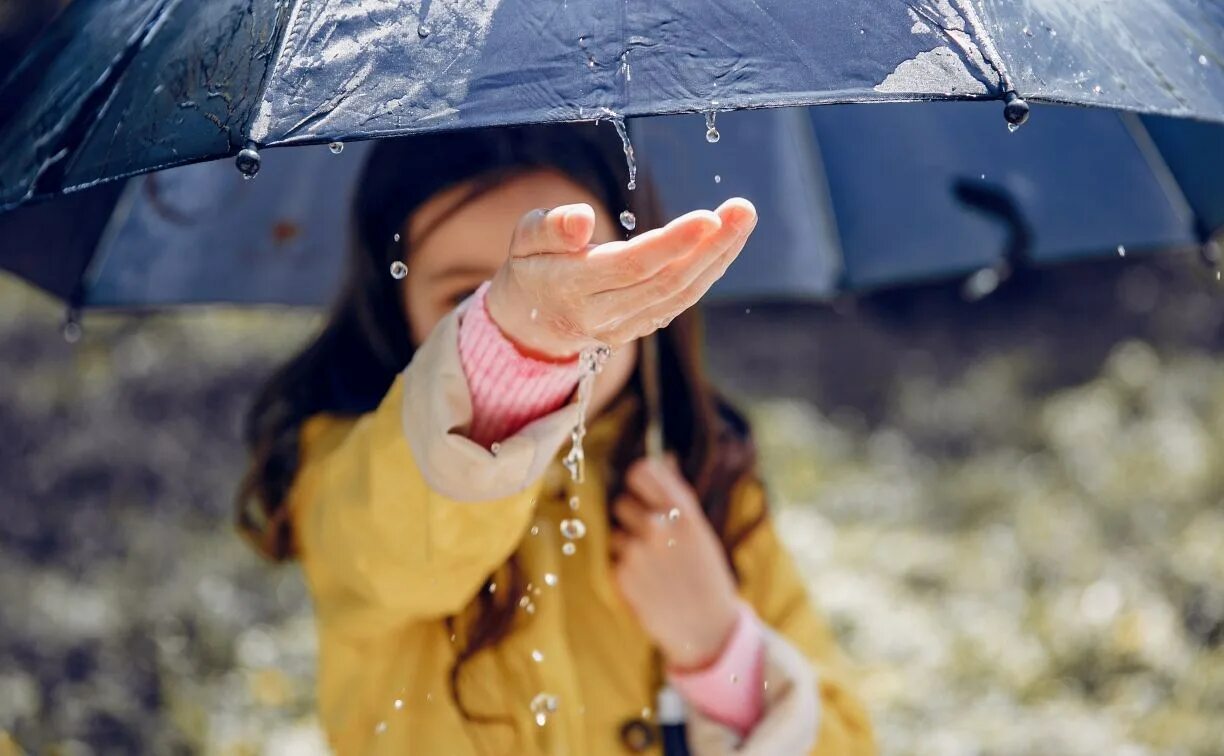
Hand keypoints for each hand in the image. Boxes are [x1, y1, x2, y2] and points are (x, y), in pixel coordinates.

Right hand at [485, 199, 756, 358]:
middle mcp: (601, 314)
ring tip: (743, 219)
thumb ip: (550, 228)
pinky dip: (708, 271)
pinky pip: (679, 301)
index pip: (630, 266)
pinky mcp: (639, 329)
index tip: (708, 217)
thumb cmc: (531, 264)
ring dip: (718, 257)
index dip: (672, 244)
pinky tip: (726, 242)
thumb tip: (583, 219)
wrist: (529, 321)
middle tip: (743, 210)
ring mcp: (623, 328)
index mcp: (571, 287)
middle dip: (710, 246)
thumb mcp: (524, 238)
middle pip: (665, 282)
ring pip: (680, 294)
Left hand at [610, 457, 740, 670]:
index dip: (638, 479)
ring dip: (628, 544)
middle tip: (652, 538)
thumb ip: (679, 496)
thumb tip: (665, 458)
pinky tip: (646, 583)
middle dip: (632, 517)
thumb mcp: (701, 532)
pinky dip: (625, 568)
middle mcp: (658, 527)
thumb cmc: (707, 576)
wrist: (707, 629)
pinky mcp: (621, 575)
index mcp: (684, 513)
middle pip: (622, 501)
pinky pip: (614, 558)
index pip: (643, 471)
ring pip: (616, 532)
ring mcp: (637, 552)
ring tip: (652, 565)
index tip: (641, 489)